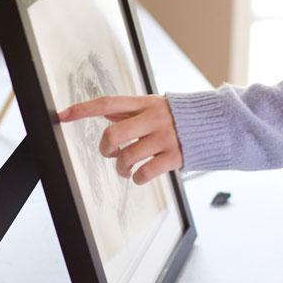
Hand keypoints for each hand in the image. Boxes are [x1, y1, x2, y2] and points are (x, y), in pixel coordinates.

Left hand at [58, 95, 182, 184]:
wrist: (220, 124)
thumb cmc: (184, 116)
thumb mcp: (158, 106)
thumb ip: (133, 111)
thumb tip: (106, 113)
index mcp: (146, 103)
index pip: (108, 103)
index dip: (83, 109)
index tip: (63, 115)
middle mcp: (154, 118)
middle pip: (113, 134)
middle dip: (105, 149)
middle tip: (110, 153)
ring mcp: (164, 138)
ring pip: (126, 157)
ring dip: (121, 168)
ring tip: (127, 168)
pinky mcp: (174, 156)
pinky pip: (144, 173)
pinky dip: (138, 178)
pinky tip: (142, 174)